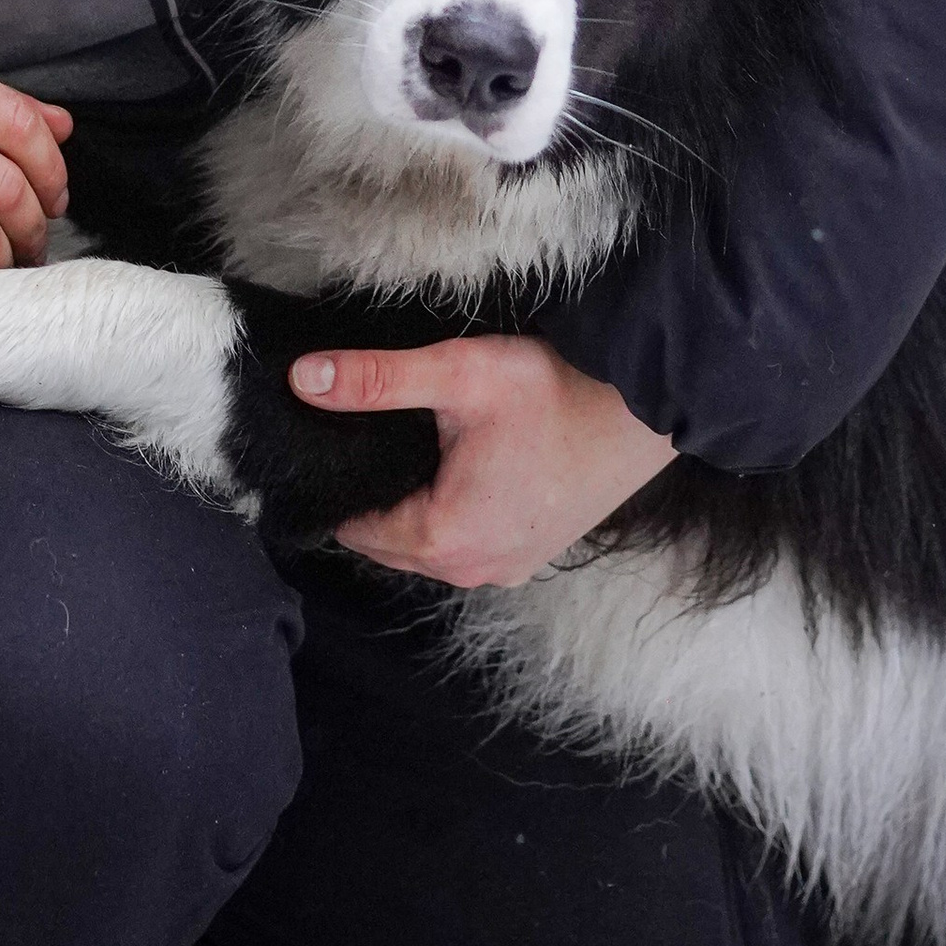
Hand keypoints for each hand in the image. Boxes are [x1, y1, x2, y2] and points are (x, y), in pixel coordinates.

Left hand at [288, 334, 673, 587]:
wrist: (642, 409)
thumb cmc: (555, 392)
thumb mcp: (458, 375)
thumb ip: (376, 380)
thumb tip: (302, 379)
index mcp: (443, 538)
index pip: (354, 528)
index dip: (340, 484)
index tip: (339, 441)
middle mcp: (471, 570)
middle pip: (388, 543)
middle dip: (375, 497)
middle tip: (376, 437)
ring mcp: (506, 569)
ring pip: (427, 546)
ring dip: (413, 508)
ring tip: (416, 448)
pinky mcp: (531, 555)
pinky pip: (466, 545)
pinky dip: (451, 516)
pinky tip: (460, 468)